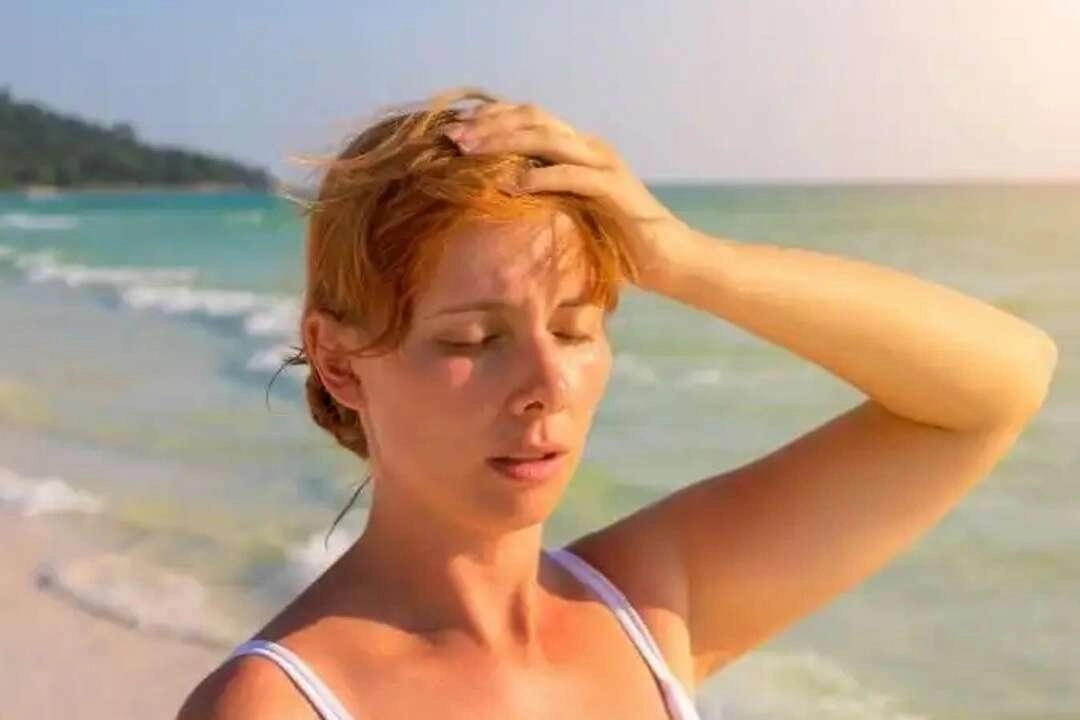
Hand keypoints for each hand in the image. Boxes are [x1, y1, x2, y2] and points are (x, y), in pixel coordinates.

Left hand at [442, 101, 692, 289]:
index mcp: (578, 148)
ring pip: (549, 137)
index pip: (529, 117)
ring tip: (470, 153)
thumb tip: (495, 199)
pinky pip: (571, 175)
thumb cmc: (614, 243)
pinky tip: (511, 185)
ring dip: (505, 141)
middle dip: (489, 125)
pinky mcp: (614, 189)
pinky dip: (539, 176)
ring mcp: (604, 165)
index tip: (453, 130)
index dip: (491, 118)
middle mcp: (590, 148)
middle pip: (533, 118)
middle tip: (452, 138)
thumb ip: (541, 197)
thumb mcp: (568, 213)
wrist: (666, 258)